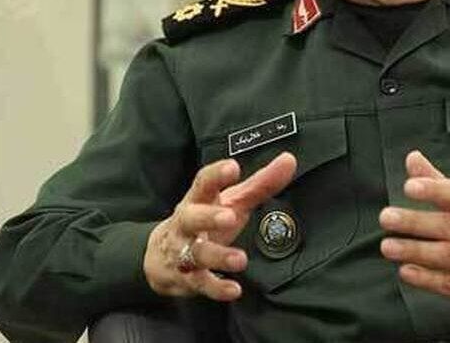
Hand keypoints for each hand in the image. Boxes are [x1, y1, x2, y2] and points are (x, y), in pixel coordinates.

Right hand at [144, 152, 296, 300]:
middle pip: (192, 217)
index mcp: (198, 199)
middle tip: (230, 216)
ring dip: (218, 257)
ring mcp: (184, 252)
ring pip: (197, 254)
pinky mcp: (188, 278)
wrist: (160, 256)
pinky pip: (201, 283)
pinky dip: (216, 288)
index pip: (203, 182)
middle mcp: (187, 223)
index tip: (233, 168)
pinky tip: (234, 290)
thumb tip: (289, 160)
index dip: (216, 175)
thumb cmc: (205, 221)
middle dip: (209, 217)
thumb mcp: (231, 201)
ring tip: (240, 260)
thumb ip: (260, 183)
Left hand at [378, 150, 449, 330]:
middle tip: (386, 217)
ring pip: (446, 254)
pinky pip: (449, 283)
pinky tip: (405, 272)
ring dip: (414, 250)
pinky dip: (426, 278)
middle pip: (448, 225)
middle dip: (414, 221)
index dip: (434, 189)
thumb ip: (439, 184)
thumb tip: (412, 157)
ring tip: (387, 246)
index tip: (409, 186)